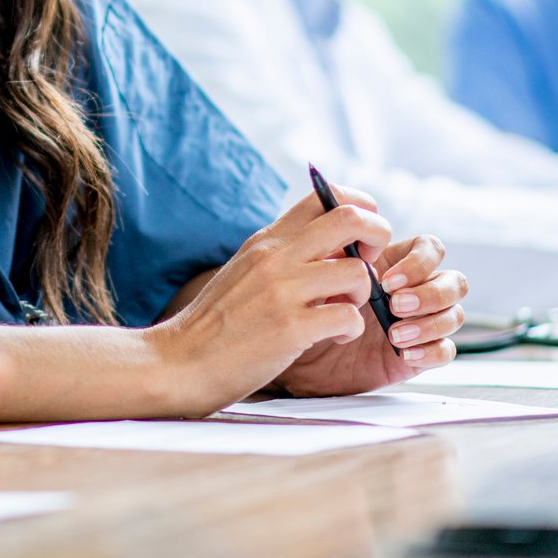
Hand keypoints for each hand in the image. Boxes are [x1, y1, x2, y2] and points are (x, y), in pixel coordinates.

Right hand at [151, 190, 407, 413]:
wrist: (180, 361)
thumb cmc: (217, 323)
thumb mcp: (247, 271)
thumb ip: (285, 255)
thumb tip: (335, 245)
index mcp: (267, 240)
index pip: (325, 195)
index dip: (358, 208)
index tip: (359, 239)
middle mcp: (276, 257)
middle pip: (351, 218)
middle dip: (377, 237)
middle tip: (371, 265)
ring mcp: (282, 292)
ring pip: (357, 273)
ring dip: (364, 295)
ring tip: (345, 312)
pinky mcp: (290, 329)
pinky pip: (349, 317)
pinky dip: (351, 329)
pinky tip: (333, 338)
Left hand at [276, 232, 466, 395]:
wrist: (296, 353)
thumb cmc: (306, 308)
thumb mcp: (318, 277)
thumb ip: (337, 255)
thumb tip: (347, 239)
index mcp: (395, 264)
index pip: (429, 248)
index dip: (418, 260)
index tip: (386, 278)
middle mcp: (414, 291)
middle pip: (454, 280)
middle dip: (430, 292)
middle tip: (396, 303)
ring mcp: (419, 323)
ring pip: (455, 313)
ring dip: (429, 321)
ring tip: (394, 333)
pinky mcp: (418, 354)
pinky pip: (446, 350)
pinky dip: (430, 350)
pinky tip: (404, 352)